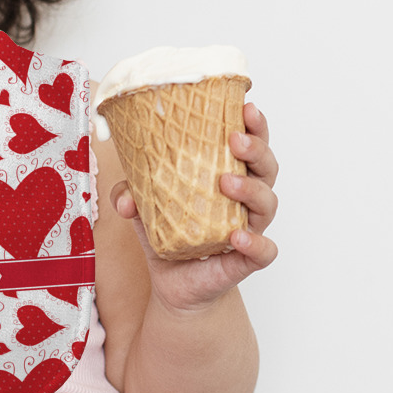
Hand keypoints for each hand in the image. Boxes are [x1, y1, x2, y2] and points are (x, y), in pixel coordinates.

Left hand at [111, 101, 279, 312]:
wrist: (173, 284)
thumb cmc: (169, 235)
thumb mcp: (143, 209)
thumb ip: (130, 194)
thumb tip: (125, 198)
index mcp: (229, 174)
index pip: (250, 144)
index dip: (254, 125)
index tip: (246, 107)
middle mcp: (246, 198)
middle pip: (267, 166)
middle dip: (256, 148)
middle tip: (234, 139)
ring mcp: (251, 227)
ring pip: (268, 203)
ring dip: (251, 188)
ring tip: (227, 182)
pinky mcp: (248, 258)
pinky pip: (264, 250)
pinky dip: (255, 242)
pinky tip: (237, 235)